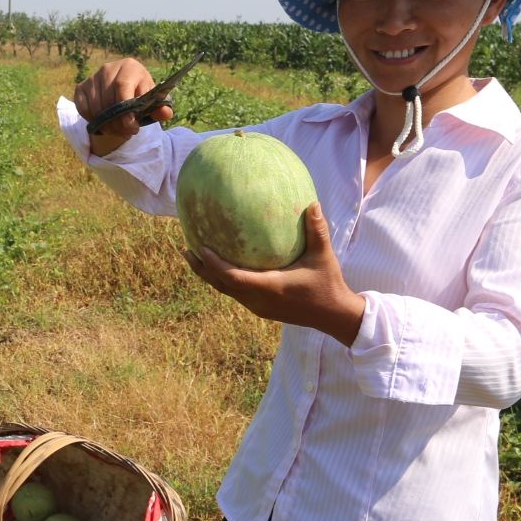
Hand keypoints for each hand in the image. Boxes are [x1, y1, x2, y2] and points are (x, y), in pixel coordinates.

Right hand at [72, 58, 174, 155]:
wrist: (125, 87)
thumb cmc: (141, 93)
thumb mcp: (153, 99)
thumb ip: (161, 107)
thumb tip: (165, 113)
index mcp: (129, 67)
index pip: (122, 87)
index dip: (126, 111)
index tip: (132, 127)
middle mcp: (108, 68)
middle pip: (108, 100)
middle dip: (118, 123)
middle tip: (128, 133)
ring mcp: (92, 77)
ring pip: (95, 108)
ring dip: (107, 125)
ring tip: (119, 131)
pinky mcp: (81, 87)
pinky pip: (83, 109)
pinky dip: (93, 121)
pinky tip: (106, 124)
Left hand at [183, 203, 366, 344]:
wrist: (333, 316)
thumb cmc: (328, 284)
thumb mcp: (323, 256)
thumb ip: (317, 230)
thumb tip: (312, 203)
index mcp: (269, 287)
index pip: (232, 277)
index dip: (213, 264)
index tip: (200, 247)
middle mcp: (258, 300)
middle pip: (220, 285)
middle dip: (201, 268)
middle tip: (186, 249)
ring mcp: (258, 307)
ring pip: (226, 291)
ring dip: (209, 275)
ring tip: (195, 256)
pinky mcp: (261, 309)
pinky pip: (235, 294)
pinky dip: (223, 280)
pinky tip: (222, 266)